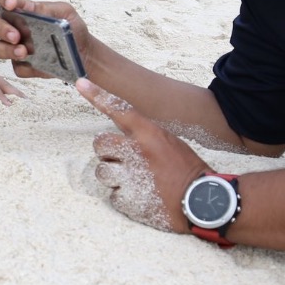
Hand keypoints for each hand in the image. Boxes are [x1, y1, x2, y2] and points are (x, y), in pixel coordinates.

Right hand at [0, 0, 92, 78]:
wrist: (84, 52)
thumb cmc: (72, 29)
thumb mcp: (65, 12)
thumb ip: (47, 8)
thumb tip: (31, 8)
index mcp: (23, 12)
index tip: (11, 4)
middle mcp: (15, 28)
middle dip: (1, 29)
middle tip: (15, 35)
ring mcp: (16, 48)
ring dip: (5, 50)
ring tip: (22, 51)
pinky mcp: (23, 66)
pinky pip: (16, 68)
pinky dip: (23, 66)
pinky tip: (34, 64)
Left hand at [77, 78, 208, 233]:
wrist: (202, 201)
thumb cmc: (187, 169)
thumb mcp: (169, 142)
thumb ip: (144, 137)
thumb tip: (124, 137)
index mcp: (149, 134)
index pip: (119, 109)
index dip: (98, 95)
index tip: (81, 83)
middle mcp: (137, 152)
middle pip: (100, 143)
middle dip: (107, 152)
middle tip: (123, 160)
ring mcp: (131, 177)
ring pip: (102, 171)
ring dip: (114, 176)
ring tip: (135, 181)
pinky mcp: (129, 200)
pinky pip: (113, 195)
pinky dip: (124, 198)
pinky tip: (141, 196)